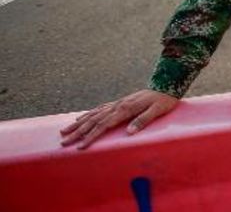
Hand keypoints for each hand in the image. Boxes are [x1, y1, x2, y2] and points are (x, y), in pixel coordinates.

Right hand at [59, 90, 177, 149]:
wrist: (166, 86)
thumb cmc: (163, 101)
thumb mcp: (157, 111)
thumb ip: (143, 120)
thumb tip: (129, 132)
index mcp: (125, 109)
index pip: (103, 125)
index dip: (91, 136)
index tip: (80, 146)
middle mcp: (117, 106)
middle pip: (93, 120)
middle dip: (77, 133)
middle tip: (63, 142)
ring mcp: (117, 103)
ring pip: (93, 115)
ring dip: (78, 124)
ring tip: (64, 132)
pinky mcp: (119, 103)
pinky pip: (99, 109)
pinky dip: (87, 115)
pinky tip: (80, 119)